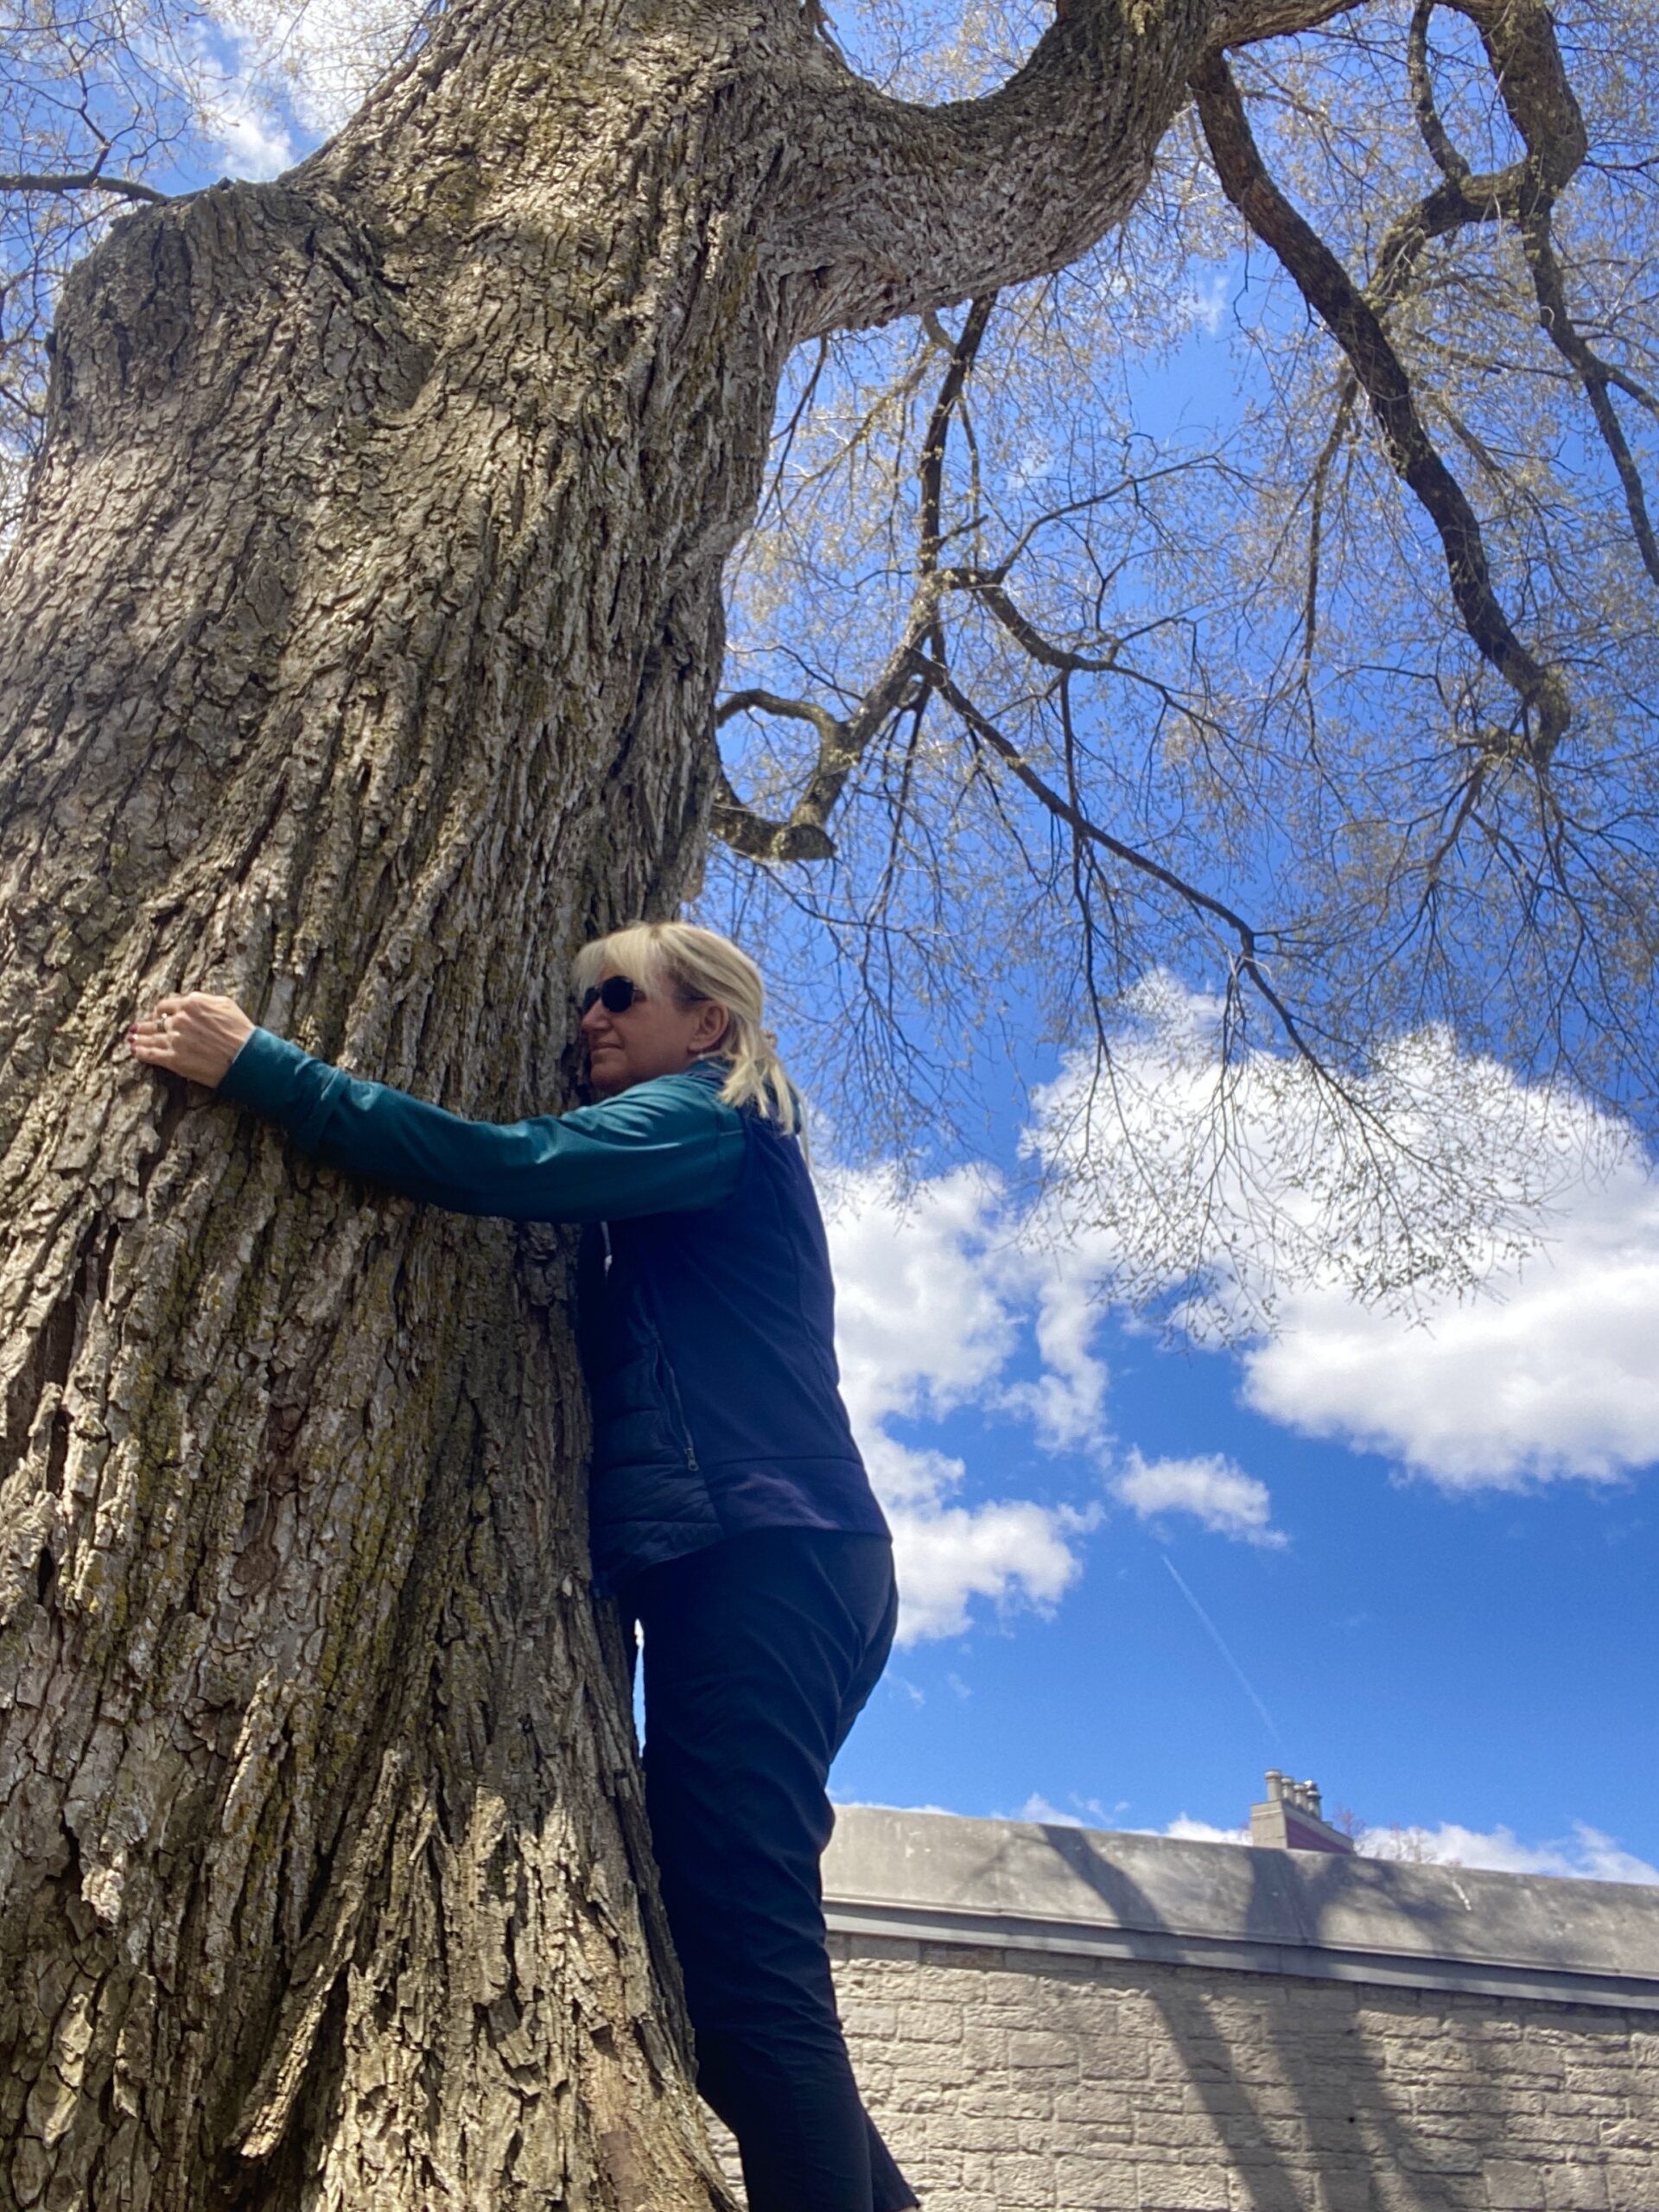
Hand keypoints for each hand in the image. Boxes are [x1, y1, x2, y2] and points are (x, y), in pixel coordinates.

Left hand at [128, 993, 254, 1086]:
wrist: (246, 1057)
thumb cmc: (240, 1031)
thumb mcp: (225, 1004)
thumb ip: (203, 999)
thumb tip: (189, 1000)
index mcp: (191, 1004)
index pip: (165, 1005)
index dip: (160, 1011)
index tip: (158, 1016)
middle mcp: (179, 1020)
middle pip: (155, 1022)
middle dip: (146, 1025)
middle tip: (137, 1029)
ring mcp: (175, 1040)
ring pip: (149, 1038)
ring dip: (139, 1038)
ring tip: (131, 1040)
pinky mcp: (174, 1059)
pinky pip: (151, 1054)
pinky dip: (141, 1053)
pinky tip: (136, 1052)